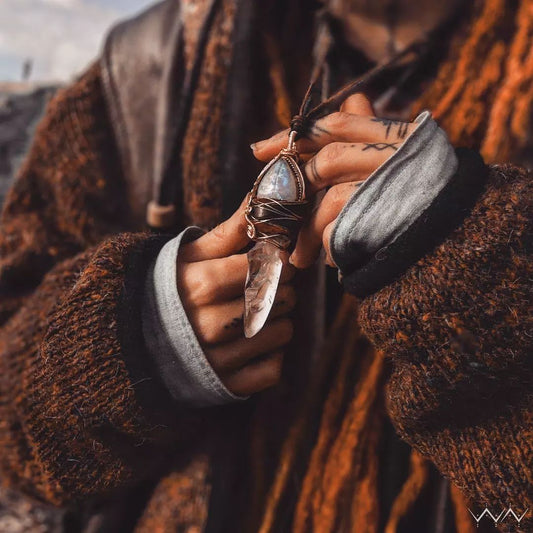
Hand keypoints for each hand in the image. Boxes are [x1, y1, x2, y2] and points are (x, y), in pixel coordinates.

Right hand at [177, 200, 294, 396]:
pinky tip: (255, 343)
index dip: (277, 261)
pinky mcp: (224, 387)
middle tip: (270, 285)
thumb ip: (230, 229)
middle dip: (282, 288)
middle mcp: (208, 325)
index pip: (262, 268)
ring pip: (281, 333)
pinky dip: (272, 356)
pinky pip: (272, 371)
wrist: (134, 338)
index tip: (278, 259)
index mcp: (198, 286)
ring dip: (280, 320)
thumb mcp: (190, 255)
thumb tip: (262, 194)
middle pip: (277, 299)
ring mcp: (216, 360)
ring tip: (260, 312)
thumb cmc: (168, 288)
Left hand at [251, 94, 416, 267]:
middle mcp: (397, 154)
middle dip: (297, 192)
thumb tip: (351, 99)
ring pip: (331, 198)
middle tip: (276, 217)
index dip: (294, 136)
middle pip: (327, 161)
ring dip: (307, 232)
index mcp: (398, 136)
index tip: (258, 150)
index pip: (336, 124)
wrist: (457, 242)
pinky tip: (331, 261)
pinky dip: (328, 246)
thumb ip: (372, 132)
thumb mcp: (400, 160)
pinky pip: (340, 229)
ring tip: (299, 256)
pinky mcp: (385, 218)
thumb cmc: (422, 202)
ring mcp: (392, 185)